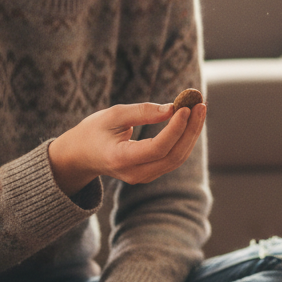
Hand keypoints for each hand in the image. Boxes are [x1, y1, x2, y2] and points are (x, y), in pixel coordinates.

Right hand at [48, 99, 205, 197]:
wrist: (81, 156)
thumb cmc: (94, 131)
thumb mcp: (112, 115)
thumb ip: (142, 112)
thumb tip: (173, 108)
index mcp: (120, 160)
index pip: (157, 148)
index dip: (175, 129)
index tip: (185, 107)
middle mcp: (134, 174)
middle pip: (173, 156)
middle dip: (190, 129)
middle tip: (200, 103)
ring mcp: (144, 177)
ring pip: (177, 158)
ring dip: (191, 133)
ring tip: (199, 107)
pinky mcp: (150, 173)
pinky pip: (173, 157)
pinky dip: (184, 138)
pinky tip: (190, 119)